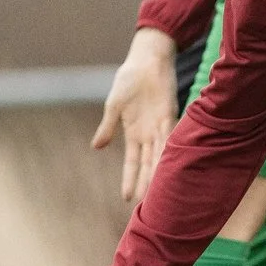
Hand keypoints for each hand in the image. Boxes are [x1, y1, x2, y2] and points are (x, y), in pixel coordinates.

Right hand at [93, 29, 176, 202]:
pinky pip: (169, 137)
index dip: (129, 179)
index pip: (131, 162)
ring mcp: (160, 125)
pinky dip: (168, 152)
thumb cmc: (129, 80)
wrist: (146, 59)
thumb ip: (107, 127)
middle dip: (146, 184)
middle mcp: (148, 133)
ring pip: (159, 156)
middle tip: (147, 207)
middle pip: (147, 164)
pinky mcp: (170, 114)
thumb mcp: (114, 106)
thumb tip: (96, 148)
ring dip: (157, 174)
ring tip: (158, 193)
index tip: (126, 198)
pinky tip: (168, 167)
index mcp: (133, 133)